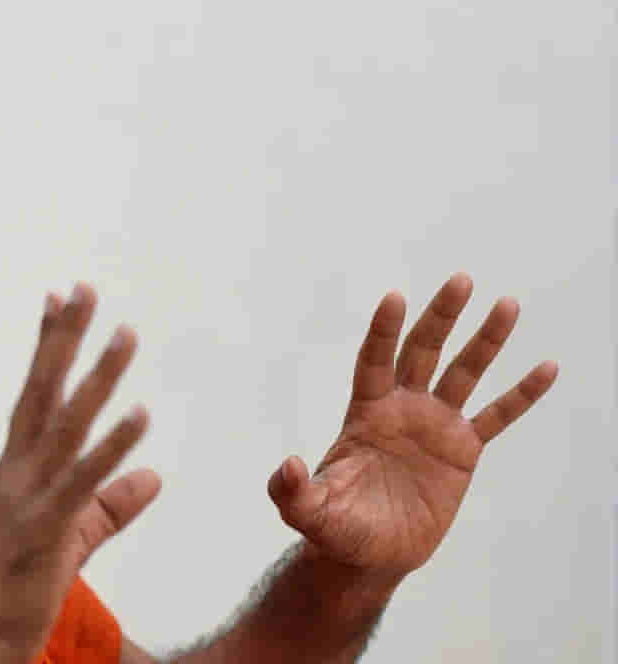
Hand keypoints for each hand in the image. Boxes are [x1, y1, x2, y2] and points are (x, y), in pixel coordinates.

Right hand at [0, 284, 161, 663]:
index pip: (34, 392)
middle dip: (65, 338)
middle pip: (44, 391)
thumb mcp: (73, 534)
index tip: (59, 297)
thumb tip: (155, 477)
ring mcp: (29, 496)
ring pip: (67, 424)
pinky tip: (138, 414)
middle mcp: (19, 469)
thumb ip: (112, 503)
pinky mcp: (46, 528)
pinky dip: (112, 447)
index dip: (47, 345)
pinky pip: (82, 480)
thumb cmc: (18, 581)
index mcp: (18, 465)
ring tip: (126, 334)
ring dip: (98, 377)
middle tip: (86, 289)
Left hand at [268, 273, 557, 576]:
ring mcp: (434, 426)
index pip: (373, 362)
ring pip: (463, 373)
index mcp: (364, 413)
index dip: (383, 331)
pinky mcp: (462, 451)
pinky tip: (546, 366)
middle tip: (461, 279)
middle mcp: (401, 409)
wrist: (370, 553)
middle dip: (440, 316)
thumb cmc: (335, 528)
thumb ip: (291, 490)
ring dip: (485, 340)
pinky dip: (521, 395)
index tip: (394, 297)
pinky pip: (496, 416)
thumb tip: (287, 465)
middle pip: (422, 352)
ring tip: (507, 304)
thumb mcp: (307, 511)